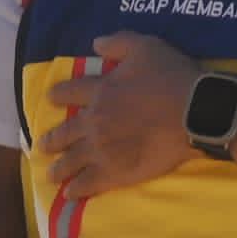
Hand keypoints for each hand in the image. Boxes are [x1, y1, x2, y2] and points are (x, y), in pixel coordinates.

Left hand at [43, 33, 202, 200]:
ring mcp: (102, 149)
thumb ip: (118, 43)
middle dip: (52, 140)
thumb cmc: (172, 78)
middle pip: (65, 132)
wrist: (195, 112)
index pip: (70, 92)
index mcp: (100, 91)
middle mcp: (94, 121)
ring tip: (51, 175)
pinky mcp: (116, 172)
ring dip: (60, 168)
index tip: (50, 99)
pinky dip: (77, 190)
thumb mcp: (146, 47)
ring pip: (72, 161)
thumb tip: (95, 43)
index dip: (59, 95)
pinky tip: (69, 194)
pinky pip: (89, 183)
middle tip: (42, 146)